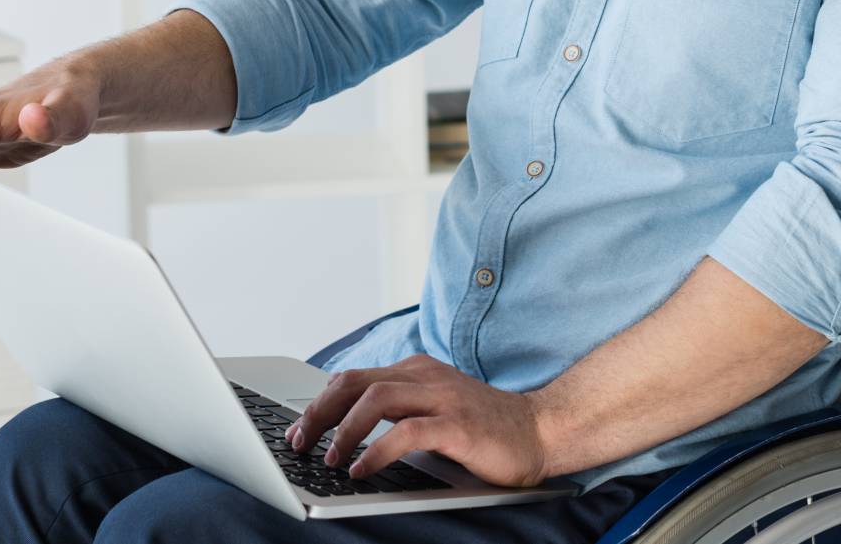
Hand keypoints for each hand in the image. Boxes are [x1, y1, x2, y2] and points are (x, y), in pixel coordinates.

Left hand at [285, 354, 553, 487]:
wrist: (540, 430)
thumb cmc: (485, 426)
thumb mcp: (434, 408)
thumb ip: (398, 410)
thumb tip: (345, 428)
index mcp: (416, 370)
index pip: (354, 377)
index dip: (320, 403)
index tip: (300, 431)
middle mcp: (425, 376)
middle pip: (355, 382)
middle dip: (320, 413)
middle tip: (300, 442)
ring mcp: (442, 397)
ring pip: (376, 399)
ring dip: (344, 430)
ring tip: (330, 459)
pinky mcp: (458, 424)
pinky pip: (407, 432)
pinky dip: (377, 450)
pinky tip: (362, 469)